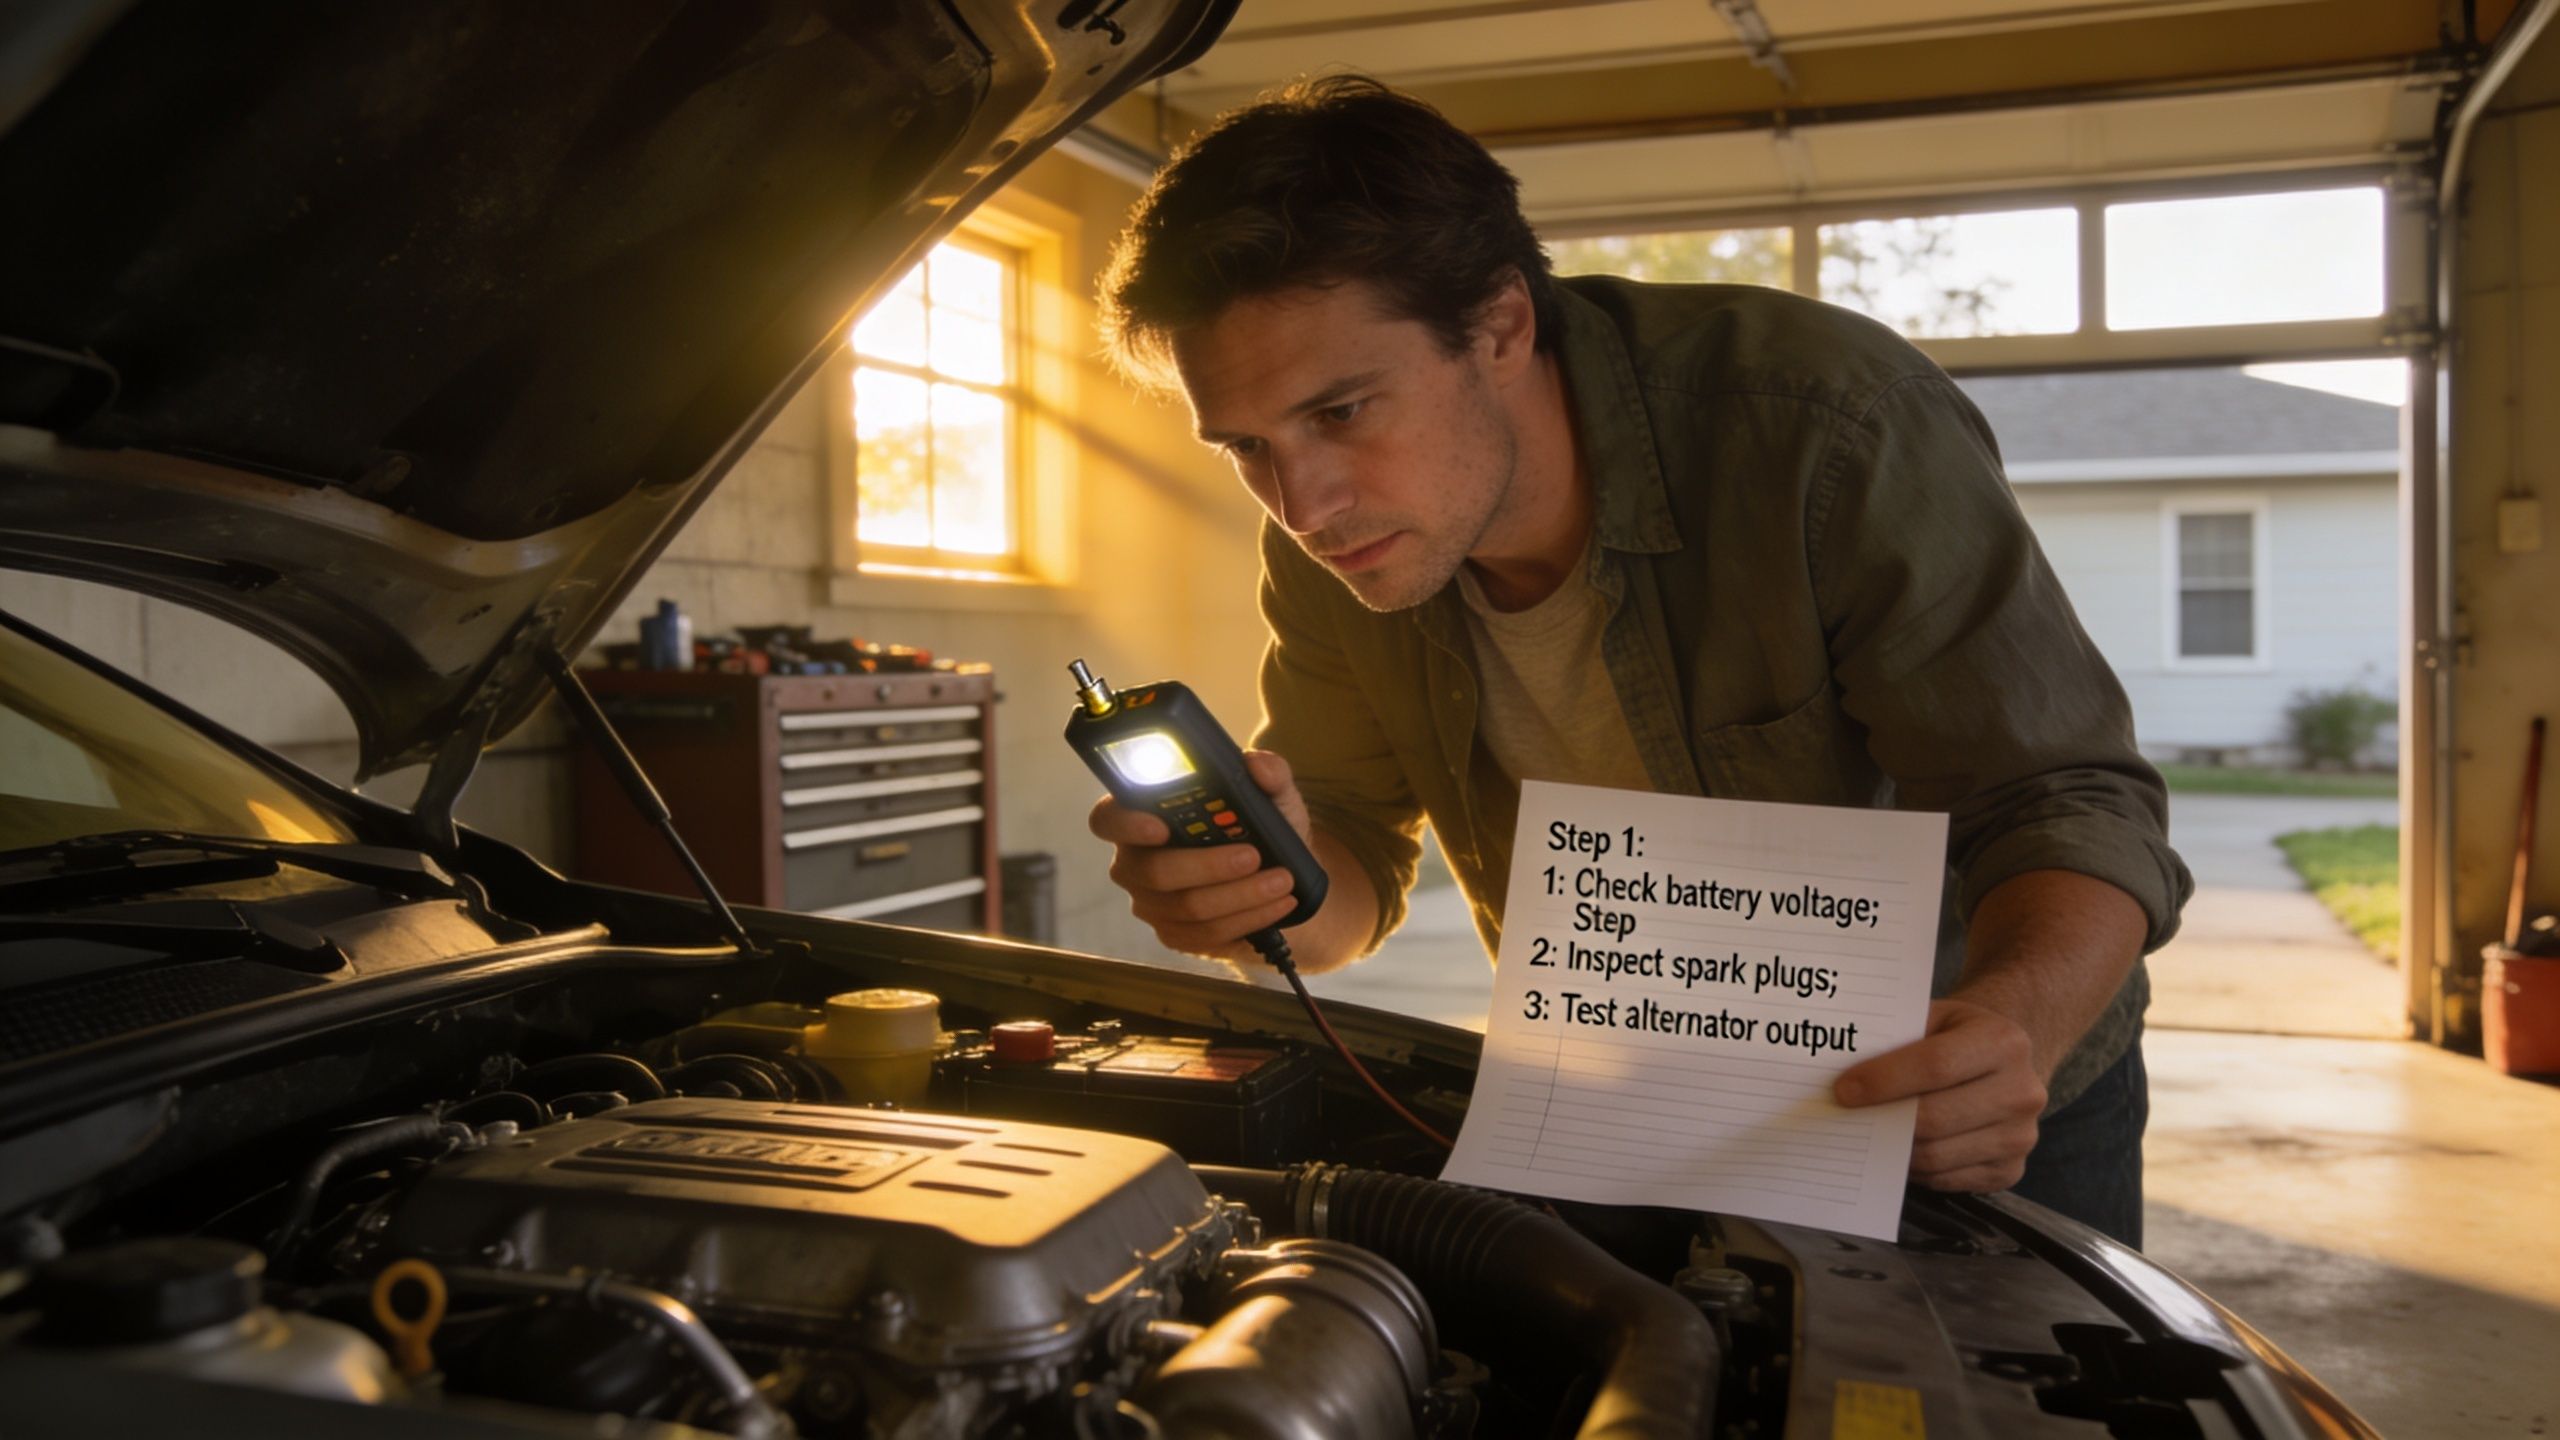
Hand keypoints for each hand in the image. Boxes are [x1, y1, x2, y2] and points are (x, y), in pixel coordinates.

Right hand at [1088, 750, 1314, 959]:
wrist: (1284, 880)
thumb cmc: (1265, 831)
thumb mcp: (1274, 796)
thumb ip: (1269, 773)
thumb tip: (1258, 766)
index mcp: (1144, 816)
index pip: (1108, 819)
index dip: (1126, 824)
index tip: (1160, 827)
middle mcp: (1137, 861)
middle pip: (1153, 870)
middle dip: (1208, 864)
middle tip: (1251, 855)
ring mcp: (1153, 903)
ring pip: (1187, 906)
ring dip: (1241, 894)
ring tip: (1281, 880)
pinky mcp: (1175, 934)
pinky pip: (1207, 933)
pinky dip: (1249, 917)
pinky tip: (1277, 904)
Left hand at [1833, 997, 2046, 1191]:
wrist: (2004, 1061)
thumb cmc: (1955, 1037)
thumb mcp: (1933, 1017)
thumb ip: (1896, 1038)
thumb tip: (1842, 1073)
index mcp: (2004, 1041)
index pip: (1935, 1065)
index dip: (1884, 1080)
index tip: (1844, 1090)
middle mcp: (2022, 1091)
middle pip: (1934, 1118)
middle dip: (1882, 1119)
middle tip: (1847, 1117)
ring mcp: (2021, 1136)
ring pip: (1936, 1156)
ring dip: (1893, 1148)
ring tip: (1869, 1133)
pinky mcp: (2010, 1171)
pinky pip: (1946, 1179)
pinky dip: (1914, 1169)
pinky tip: (1900, 1149)